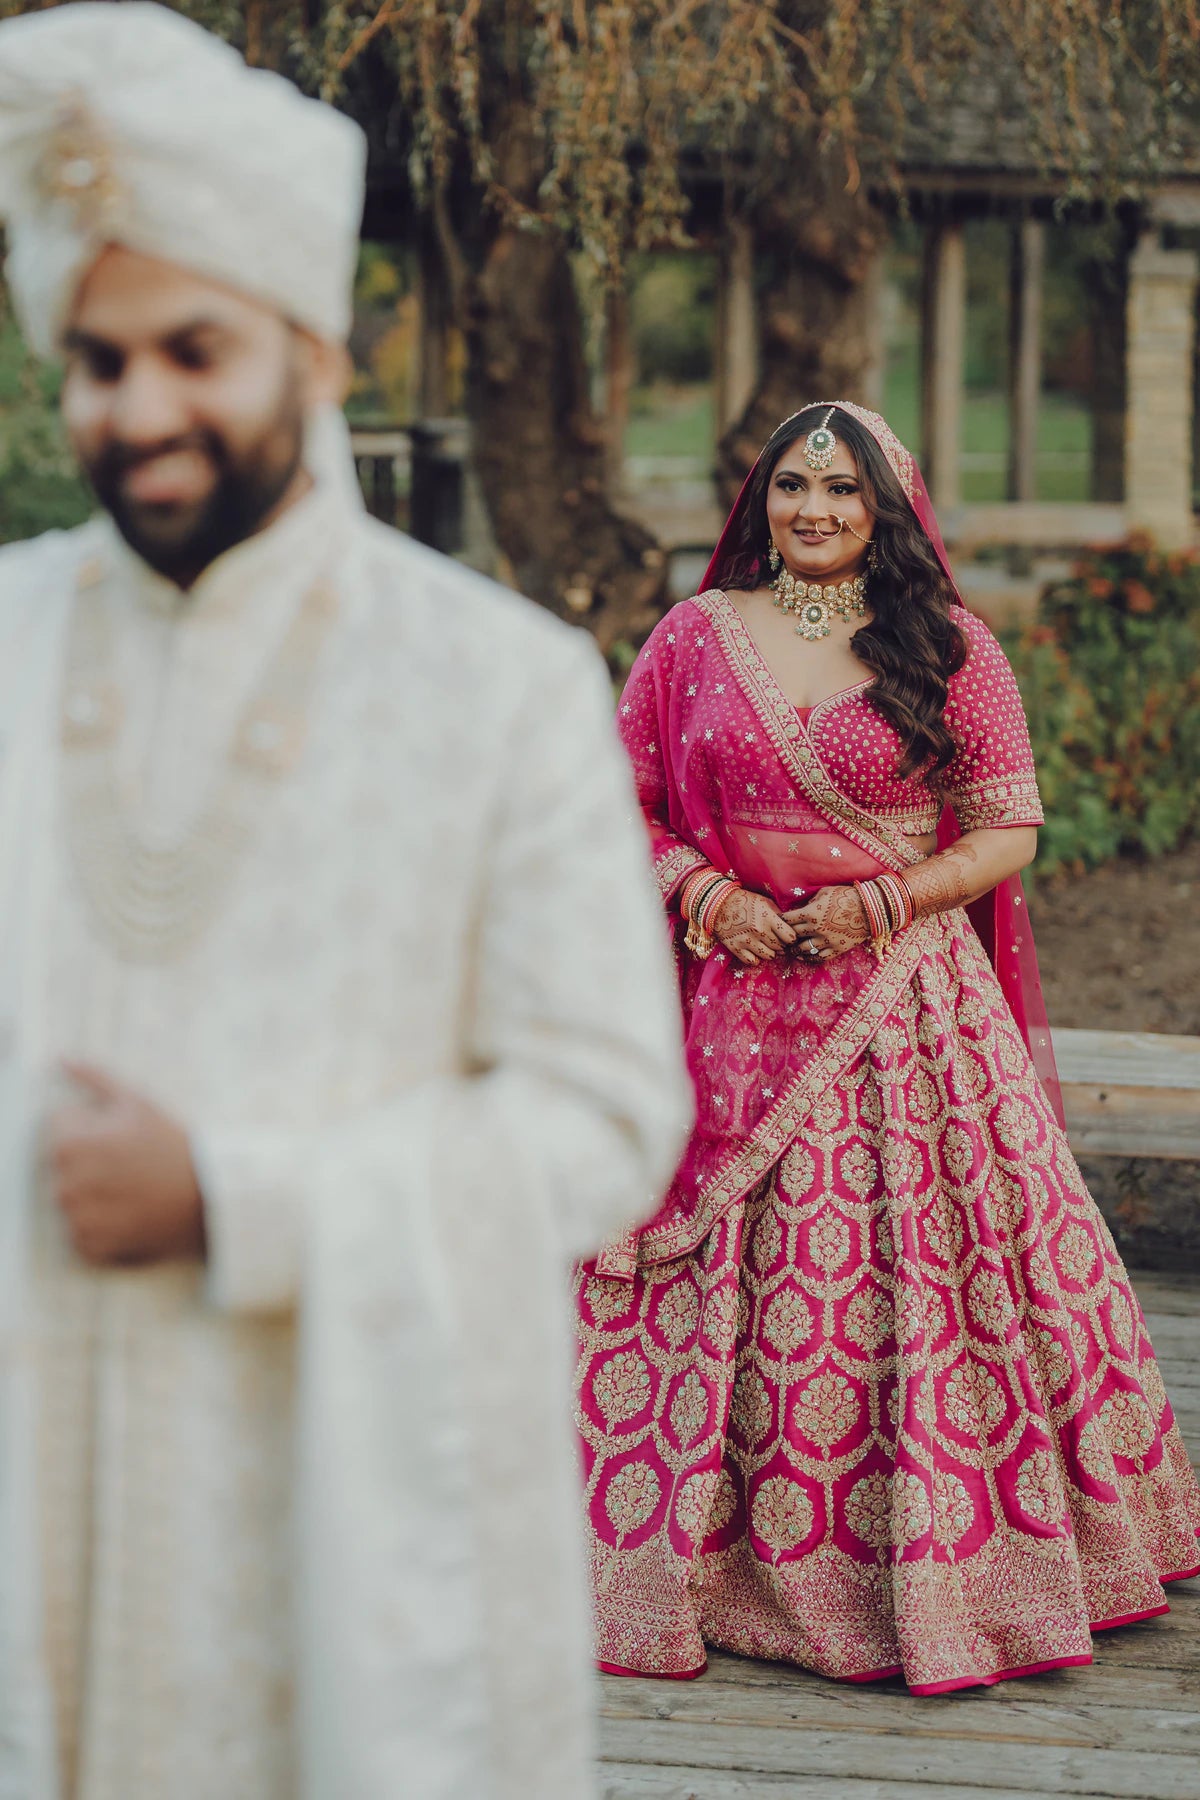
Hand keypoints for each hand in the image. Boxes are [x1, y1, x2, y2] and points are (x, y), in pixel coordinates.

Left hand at [47, 1063, 205, 1266]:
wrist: (209, 1196)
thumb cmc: (172, 1145)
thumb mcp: (136, 1101)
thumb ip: (93, 1077)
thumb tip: (61, 1060)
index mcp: (70, 1145)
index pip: (55, 1133)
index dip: (87, 1130)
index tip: (117, 1138)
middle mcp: (66, 1185)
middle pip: (60, 1169)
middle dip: (86, 1164)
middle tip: (126, 1165)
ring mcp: (78, 1219)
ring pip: (69, 1201)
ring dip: (92, 1196)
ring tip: (129, 1189)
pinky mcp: (93, 1246)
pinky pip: (81, 1234)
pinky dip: (101, 1226)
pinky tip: (129, 1212)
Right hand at [711, 887, 796, 965]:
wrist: (719, 904)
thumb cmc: (745, 901)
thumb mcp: (764, 902)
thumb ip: (778, 914)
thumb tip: (790, 926)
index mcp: (768, 917)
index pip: (790, 937)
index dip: (791, 937)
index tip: (788, 936)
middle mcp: (759, 930)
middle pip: (780, 947)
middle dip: (781, 945)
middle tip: (776, 940)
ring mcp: (747, 941)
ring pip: (768, 956)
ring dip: (770, 952)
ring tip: (766, 945)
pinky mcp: (736, 948)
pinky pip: (752, 961)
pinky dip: (756, 958)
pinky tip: (755, 951)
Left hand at [783, 885, 871, 961]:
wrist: (869, 908)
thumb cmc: (845, 896)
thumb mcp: (824, 892)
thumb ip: (810, 901)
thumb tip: (800, 908)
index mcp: (810, 913)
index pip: (787, 919)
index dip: (781, 920)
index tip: (780, 921)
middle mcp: (816, 928)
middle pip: (793, 936)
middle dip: (786, 935)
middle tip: (783, 937)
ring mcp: (826, 940)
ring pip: (803, 950)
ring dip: (795, 949)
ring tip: (792, 949)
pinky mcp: (836, 949)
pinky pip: (819, 958)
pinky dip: (810, 958)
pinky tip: (805, 956)